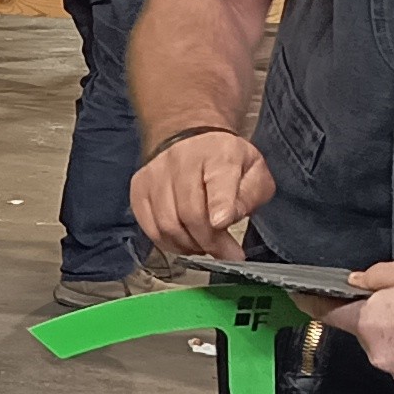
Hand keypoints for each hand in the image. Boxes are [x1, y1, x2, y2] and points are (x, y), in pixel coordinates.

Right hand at [129, 132, 272, 261]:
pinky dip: (169, 243)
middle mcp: (181, 160)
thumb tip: (229, 218)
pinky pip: (150, 228)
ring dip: (189, 245)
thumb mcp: (254, 172)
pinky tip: (185, 241)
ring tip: (205, 246)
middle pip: (189, 212)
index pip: (217, 182)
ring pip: (167, 225)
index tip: (222, 225)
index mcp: (219, 155)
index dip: (219, 206)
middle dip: (209, 241)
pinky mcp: (138, 189)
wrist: (190, 140)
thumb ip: (250, 196)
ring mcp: (155, 175)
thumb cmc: (225, 162)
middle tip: (225, 253)